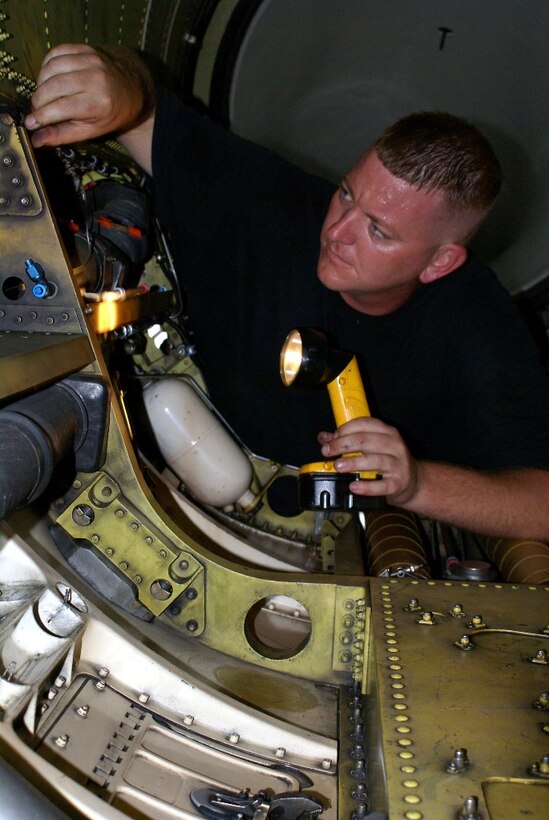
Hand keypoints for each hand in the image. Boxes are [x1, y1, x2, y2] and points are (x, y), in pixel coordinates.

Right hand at [25, 43, 154, 147]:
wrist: (132, 89)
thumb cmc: (110, 114)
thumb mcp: (90, 130)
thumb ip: (63, 135)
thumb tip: (36, 140)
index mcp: (100, 103)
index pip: (62, 107)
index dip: (42, 115)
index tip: (30, 122)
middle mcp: (96, 79)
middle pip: (54, 86)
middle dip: (38, 99)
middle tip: (36, 109)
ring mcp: (91, 60)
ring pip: (52, 68)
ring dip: (40, 83)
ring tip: (42, 96)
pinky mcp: (86, 48)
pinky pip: (56, 53)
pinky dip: (46, 66)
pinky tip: (48, 78)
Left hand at [319, 417, 419, 505]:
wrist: (413, 482)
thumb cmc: (388, 461)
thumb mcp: (371, 447)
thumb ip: (348, 441)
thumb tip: (324, 438)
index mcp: (387, 432)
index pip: (364, 424)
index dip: (345, 429)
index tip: (331, 439)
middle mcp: (394, 445)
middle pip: (366, 440)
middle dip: (343, 444)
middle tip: (328, 451)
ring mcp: (398, 464)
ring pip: (375, 460)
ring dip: (353, 463)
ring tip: (338, 466)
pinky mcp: (398, 483)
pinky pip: (382, 485)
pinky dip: (367, 486)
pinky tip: (354, 486)